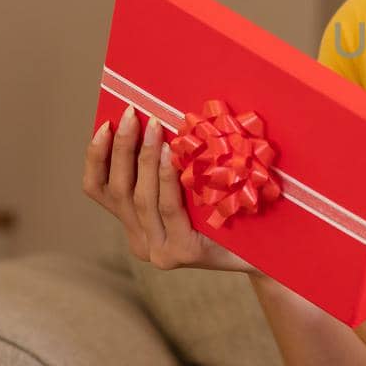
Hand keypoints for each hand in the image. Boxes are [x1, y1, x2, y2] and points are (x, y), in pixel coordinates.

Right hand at [82, 104, 257, 275]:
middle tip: (130, 113)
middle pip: (118, 190)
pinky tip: (169, 154)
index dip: (97, 157)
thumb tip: (152, 120)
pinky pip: (169, 207)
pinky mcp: (183, 252)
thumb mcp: (190, 188)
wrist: (268, 250)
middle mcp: (142, 242)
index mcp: (136, 226)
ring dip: (143, 158)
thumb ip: (166, 170)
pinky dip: (166, 178)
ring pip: (141, 198)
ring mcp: (160, 251)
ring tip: (153, 126)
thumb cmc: (229, 208)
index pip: (98, 190)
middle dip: (121, 148)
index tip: (104, 126)